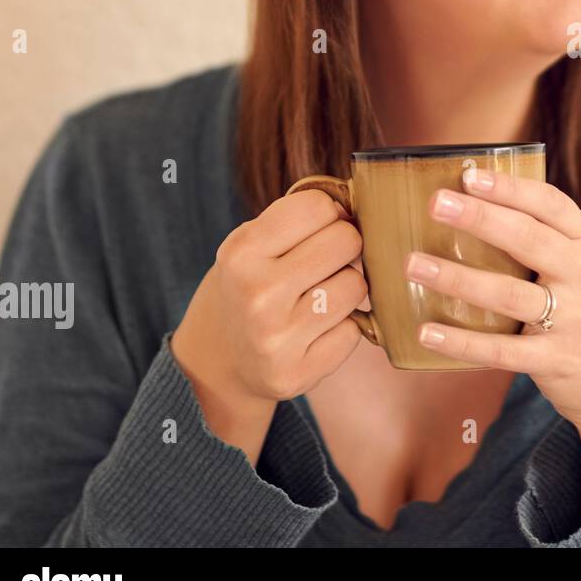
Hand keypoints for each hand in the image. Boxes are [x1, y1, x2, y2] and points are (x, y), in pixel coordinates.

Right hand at [171, 189, 369, 462]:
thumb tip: (358, 207)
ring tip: (318, 297)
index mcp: (241, 253)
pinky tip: (315, 332)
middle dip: (343, 247)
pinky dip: (342, 328)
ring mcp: (276, 339)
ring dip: (346, 287)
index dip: (328, 213)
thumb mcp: (253, 243)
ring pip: (355, 285)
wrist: (223, 358)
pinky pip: (353, 332)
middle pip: (346, 240)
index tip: (319, 228)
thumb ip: (298, 218)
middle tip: (323, 264)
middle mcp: (257, 295)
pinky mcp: (296, 374)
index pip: (317, 206)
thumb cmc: (252, 284)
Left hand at [405, 167, 580, 447]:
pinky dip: (462, 342)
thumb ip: (545, 244)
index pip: (552, 206)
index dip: (511, 188)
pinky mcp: (557, 360)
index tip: (471, 175)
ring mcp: (573, 320)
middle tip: (437, 203)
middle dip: (480, 218)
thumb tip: (474, 209)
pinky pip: (503, 350)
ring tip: (414, 265)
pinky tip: (427, 331)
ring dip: (458, 278)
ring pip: (509, 293)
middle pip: (530, 240)